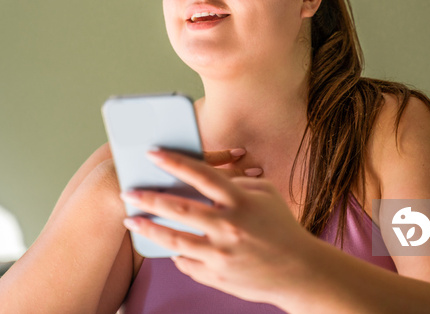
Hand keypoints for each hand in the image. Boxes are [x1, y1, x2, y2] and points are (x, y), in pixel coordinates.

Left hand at [120, 148, 319, 304]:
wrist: (300, 272)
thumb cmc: (283, 228)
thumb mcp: (266, 194)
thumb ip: (236, 183)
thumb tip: (206, 180)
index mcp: (241, 201)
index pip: (201, 175)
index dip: (174, 162)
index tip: (151, 153)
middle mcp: (229, 226)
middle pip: (178, 208)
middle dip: (149, 198)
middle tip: (128, 191)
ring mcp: (221, 254)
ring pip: (173, 239)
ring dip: (148, 228)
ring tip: (131, 219)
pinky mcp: (217, 276)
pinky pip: (186, 263)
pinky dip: (175, 253)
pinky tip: (165, 245)